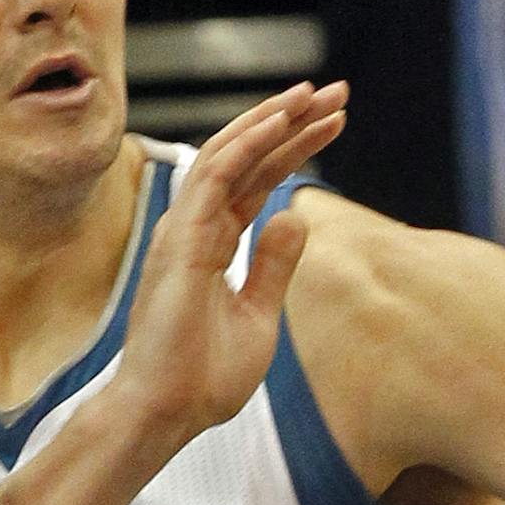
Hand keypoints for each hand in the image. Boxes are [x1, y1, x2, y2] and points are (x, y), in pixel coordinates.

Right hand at [110, 82, 347, 445]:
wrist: (168, 412)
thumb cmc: (203, 377)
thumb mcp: (260, 316)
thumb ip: (274, 265)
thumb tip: (296, 216)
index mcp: (214, 243)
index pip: (259, 180)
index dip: (296, 147)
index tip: (335, 122)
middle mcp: (197, 226)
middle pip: (250, 158)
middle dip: (293, 122)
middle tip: (337, 92)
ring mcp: (185, 228)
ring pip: (232, 154)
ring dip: (274, 120)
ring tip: (315, 94)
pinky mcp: (180, 236)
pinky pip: (216, 175)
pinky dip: (249, 143)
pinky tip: (282, 121)